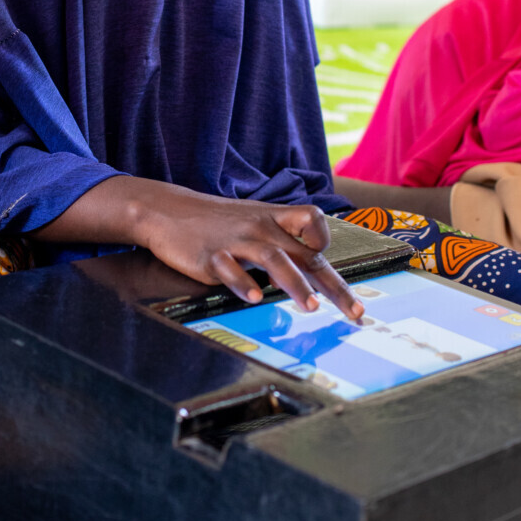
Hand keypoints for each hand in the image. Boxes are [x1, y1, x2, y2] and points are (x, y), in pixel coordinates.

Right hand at [136, 185, 363, 320]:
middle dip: (332, 285)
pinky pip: (231, 270)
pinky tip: (254, 299)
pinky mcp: (211, 256)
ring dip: (295, 284)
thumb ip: (280, 239)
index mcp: (273, 218)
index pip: (312, 220)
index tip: (327, 267)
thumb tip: (310, 269)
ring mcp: (237, 242)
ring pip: (274, 260)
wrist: (167, 210)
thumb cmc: (215, 221)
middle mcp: (260, 228)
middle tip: (354, 311)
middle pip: (305, 254)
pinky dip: (243, 284)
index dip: (323, 241)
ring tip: (311, 307)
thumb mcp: (251, 220)